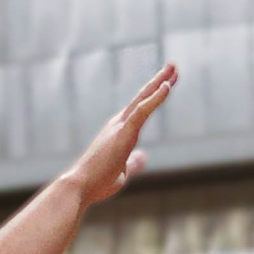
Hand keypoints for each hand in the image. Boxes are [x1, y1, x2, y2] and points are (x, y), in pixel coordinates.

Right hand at [66, 65, 176, 205]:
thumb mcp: (122, 171)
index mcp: (119, 132)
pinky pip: (143, 110)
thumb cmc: (97, 182)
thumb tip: (144, 157)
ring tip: (174, 68)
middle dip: (159, 80)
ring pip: (143, 98)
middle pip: (143, 97)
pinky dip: (155, 98)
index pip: (140, 108)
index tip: (168, 83)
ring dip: (159, 82)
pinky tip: (167, 86)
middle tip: (173, 66)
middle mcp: (118, 123)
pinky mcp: (123, 133)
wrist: (80, 187)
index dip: (155, 95)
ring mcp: (120, 126)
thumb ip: (133, 162)